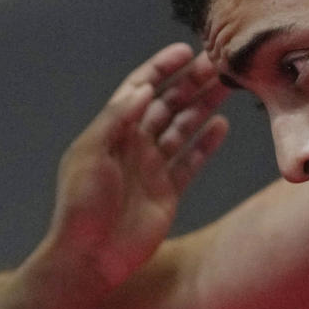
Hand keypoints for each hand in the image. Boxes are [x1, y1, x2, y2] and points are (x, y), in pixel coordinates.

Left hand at [46, 43, 229, 287]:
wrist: (90, 257)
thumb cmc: (81, 205)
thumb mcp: (90, 153)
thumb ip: (117, 118)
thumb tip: (143, 87)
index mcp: (112, 132)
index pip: (139, 90)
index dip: (160, 68)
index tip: (185, 51)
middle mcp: (133, 146)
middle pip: (167, 105)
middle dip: (190, 83)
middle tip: (219, 64)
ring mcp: (152, 169)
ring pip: (183, 129)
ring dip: (203, 107)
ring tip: (227, 87)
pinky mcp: (168, 193)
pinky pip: (191, 161)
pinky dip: (206, 144)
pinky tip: (222, 126)